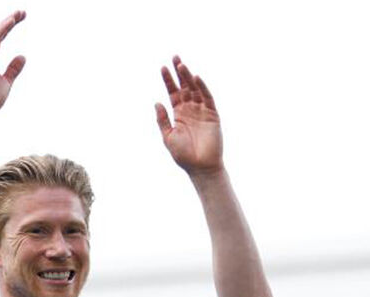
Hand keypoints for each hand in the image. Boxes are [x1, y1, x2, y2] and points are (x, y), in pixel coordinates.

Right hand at [0, 11, 26, 117]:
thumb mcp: (6, 82)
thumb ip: (13, 69)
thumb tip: (23, 56)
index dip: (8, 28)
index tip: (20, 18)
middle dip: (10, 21)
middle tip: (23, 12)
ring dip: (8, 22)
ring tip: (20, 13)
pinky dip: (2, 29)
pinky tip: (12, 21)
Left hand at [156, 56, 224, 176]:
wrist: (201, 167)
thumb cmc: (183, 155)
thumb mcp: (168, 136)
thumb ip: (163, 120)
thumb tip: (157, 102)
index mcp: (179, 114)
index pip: (173, 93)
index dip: (168, 80)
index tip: (162, 68)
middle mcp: (190, 110)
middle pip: (184, 87)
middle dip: (179, 73)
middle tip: (174, 57)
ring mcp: (202, 111)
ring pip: (195, 89)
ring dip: (188, 77)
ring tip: (181, 65)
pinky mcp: (213, 115)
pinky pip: (207, 98)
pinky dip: (202, 88)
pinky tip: (195, 78)